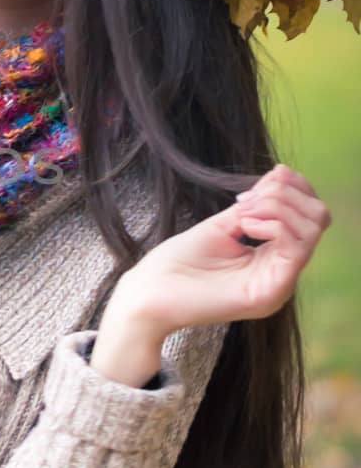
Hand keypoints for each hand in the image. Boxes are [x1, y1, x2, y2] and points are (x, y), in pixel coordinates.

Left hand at [90, 164, 330, 386]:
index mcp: (274, 259)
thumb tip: (283, 173)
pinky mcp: (269, 293)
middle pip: (318, 217)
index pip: (311, 215)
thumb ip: (257, 203)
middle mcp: (282, 273)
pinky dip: (274, 224)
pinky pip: (296, 249)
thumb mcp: (224, 223)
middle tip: (246, 201)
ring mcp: (279, 286)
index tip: (255, 186)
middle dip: (284, 194)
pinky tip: (246, 226)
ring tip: (243, 215)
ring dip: (277, 206)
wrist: (149, 293)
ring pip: (312, 228)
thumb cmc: (179, 262)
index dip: (293, 187)